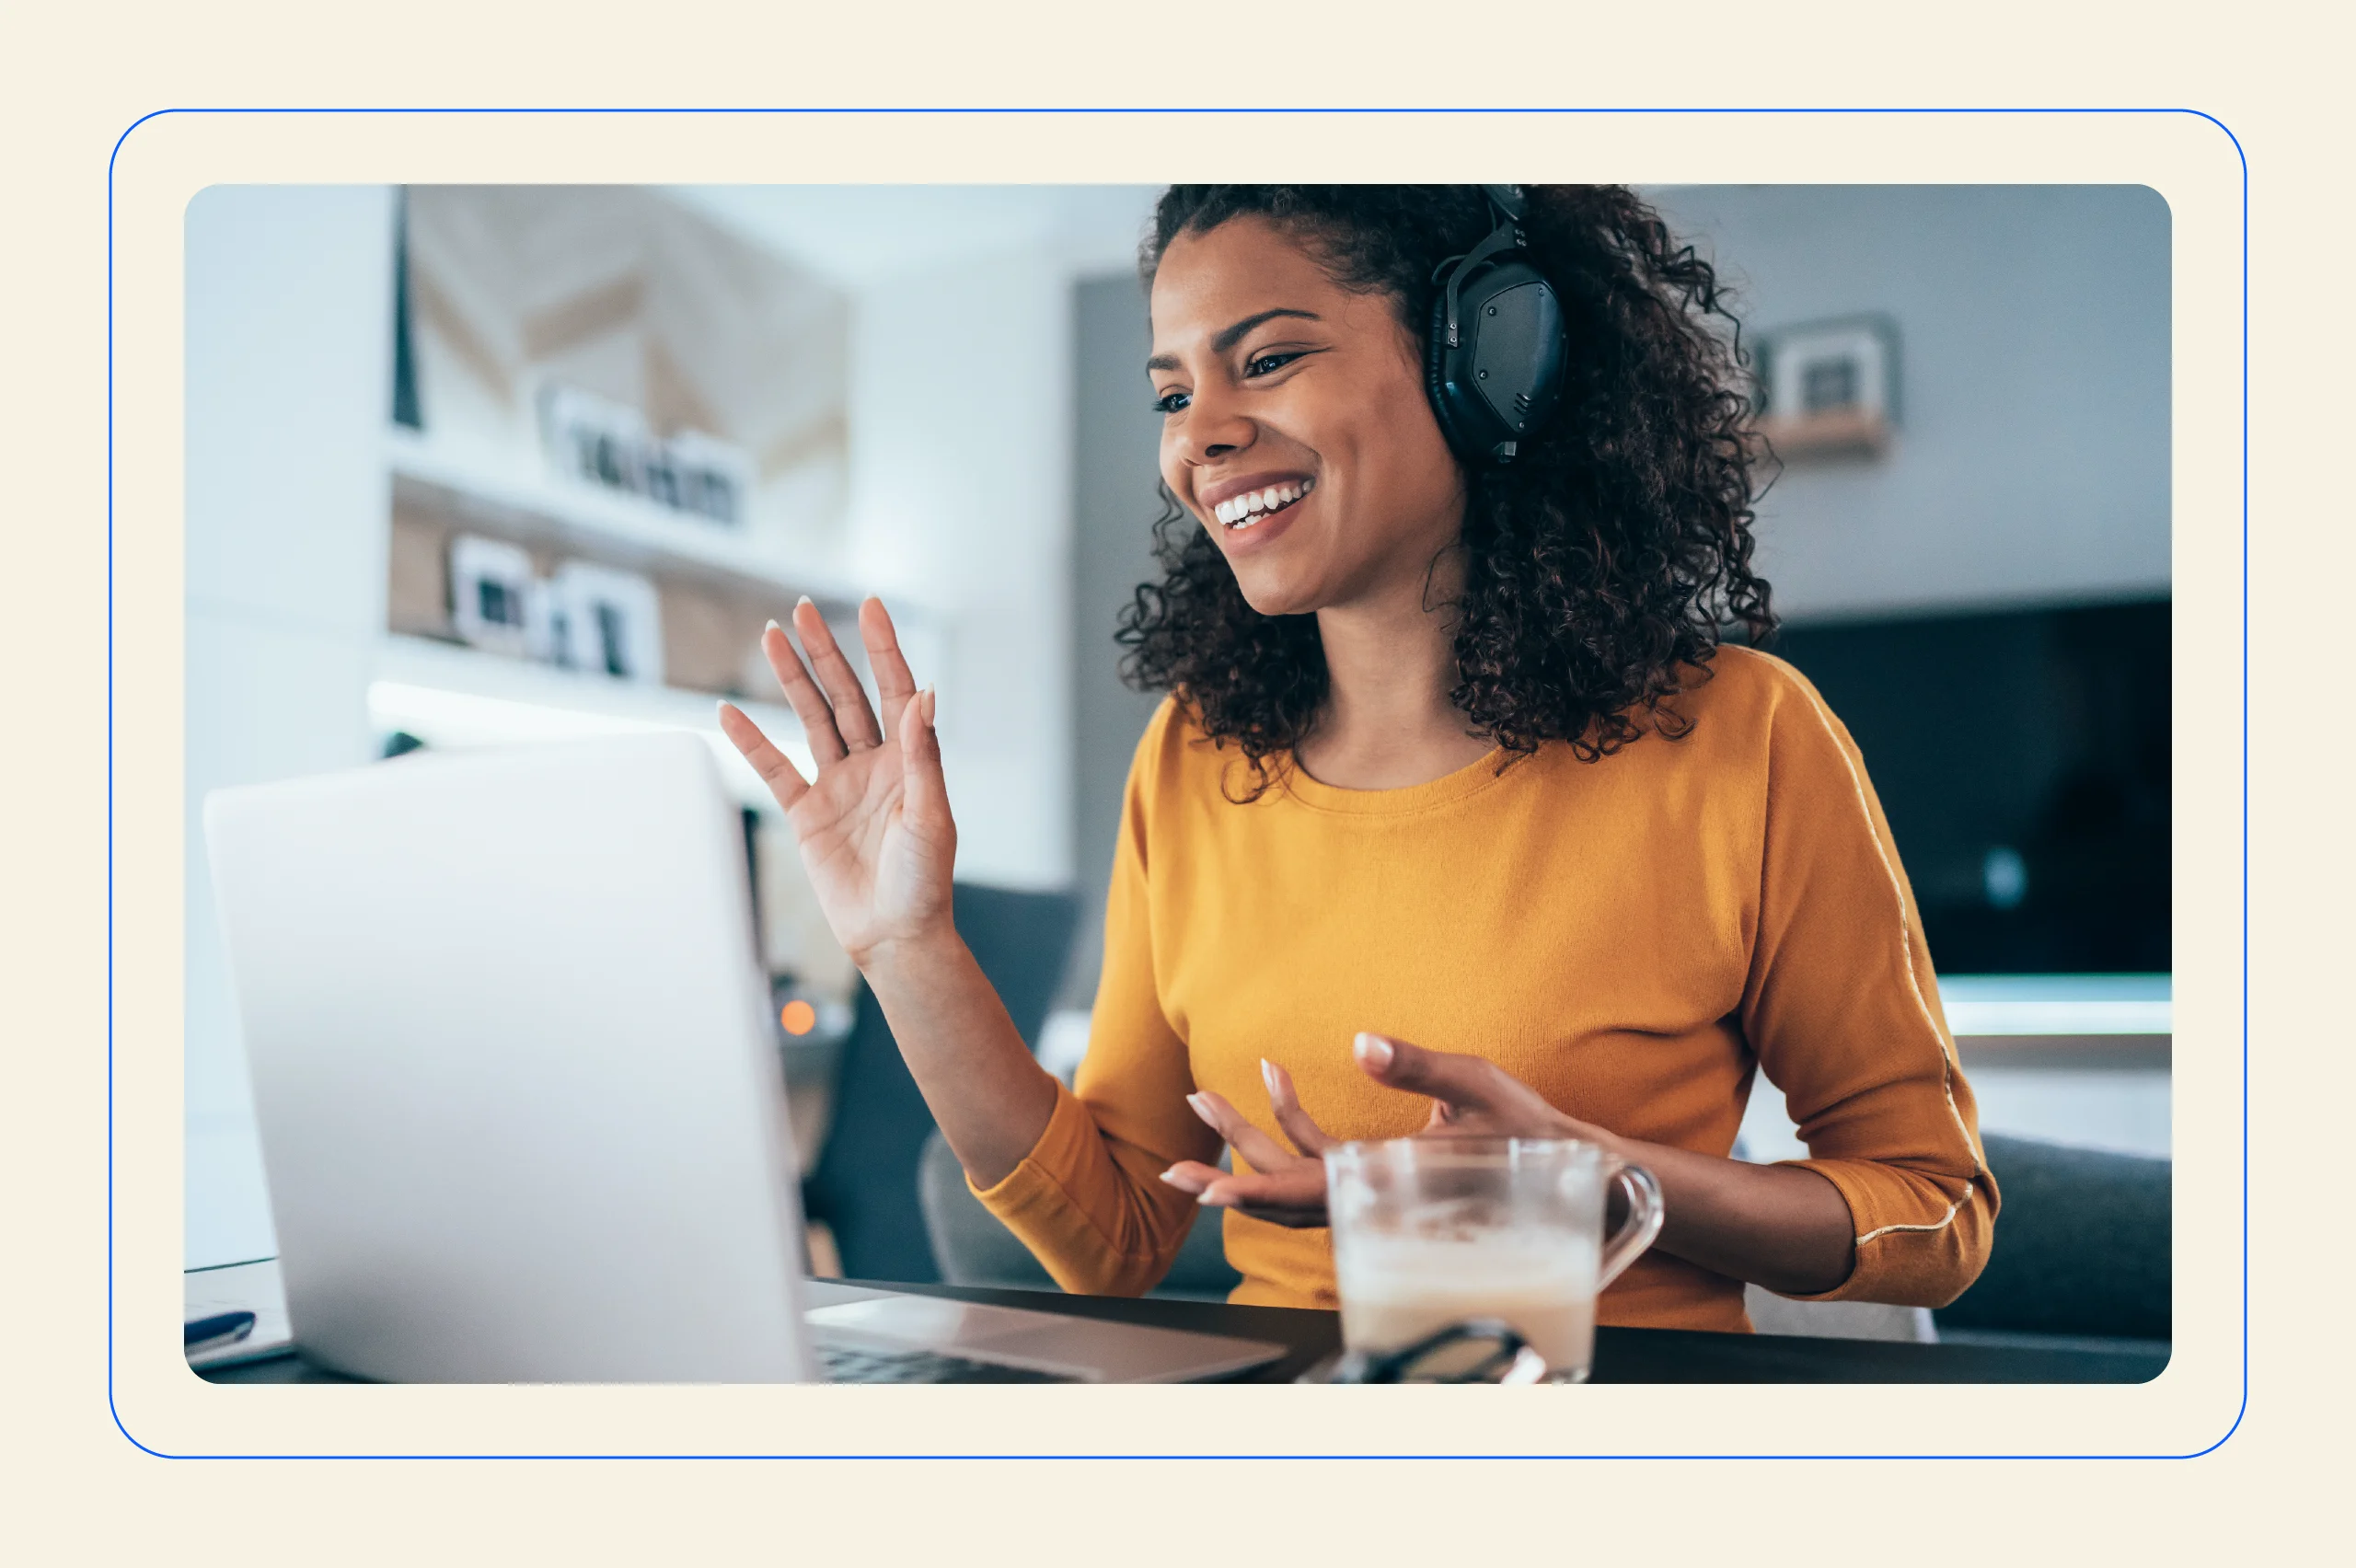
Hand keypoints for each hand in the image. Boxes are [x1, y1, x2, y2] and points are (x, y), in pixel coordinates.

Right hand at [717, 597, 953, 969]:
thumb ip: (922, 756)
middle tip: (803, 609)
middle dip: (825, 652)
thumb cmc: (924, 883)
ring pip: (811, 719)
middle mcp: (873, 765)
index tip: (870, 606)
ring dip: (791, 679)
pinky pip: (775, 770)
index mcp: (909, 761)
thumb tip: (924, 695)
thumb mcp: (930, 817)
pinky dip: (752, 742)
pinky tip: (729, 712)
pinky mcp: (808, 814)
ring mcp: (838, 786)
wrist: (894, 936)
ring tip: (770, 636)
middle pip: (845, 694)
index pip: (895, 691)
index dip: (883, 649)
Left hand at [1157, 1033, 1623, 1227]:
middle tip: (1171, 1164)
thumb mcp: (1476, 1084)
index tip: (1207, 1193)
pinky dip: (1291, 1120)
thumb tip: (1362, 1043)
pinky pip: (1320, 1156)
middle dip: (1225, 1173)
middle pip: (1282, 1193)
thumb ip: (1417, 1064)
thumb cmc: (1526, 1129)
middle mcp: (1372, 1195)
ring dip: (1247, 1140)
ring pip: (1294, 1176)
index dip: (1254, 1193)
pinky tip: (1276, 1075)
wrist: (1567, 1167)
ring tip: (1204, 1096)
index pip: (1307, 1194)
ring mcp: (1372, 1187)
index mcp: (1390, 1183)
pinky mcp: (1378, 1172)